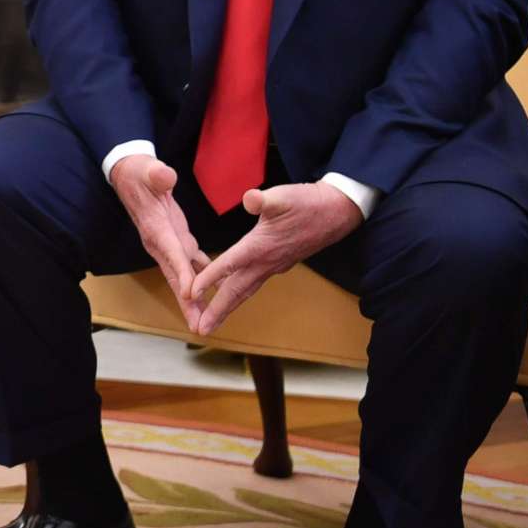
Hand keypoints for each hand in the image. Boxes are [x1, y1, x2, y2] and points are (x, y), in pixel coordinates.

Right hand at [109, 154, 205, 325]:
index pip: (171, 252)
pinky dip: (203, 276)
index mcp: (156, 227)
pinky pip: (191, 261)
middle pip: (175, 277)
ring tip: (206, 319)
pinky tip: (215, 287)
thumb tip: (165, 177)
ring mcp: (168, 242)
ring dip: (194, 298)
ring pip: (183, 276)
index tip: (190, 295)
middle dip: (187, 303)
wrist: (131, 174)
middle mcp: (160, 241)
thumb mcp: (148, 169)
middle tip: (198, 327)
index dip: (180, 273)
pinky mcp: (176, 237)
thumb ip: (158, 175)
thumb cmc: (139, 172)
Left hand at [186, 183, 365, 336]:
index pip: (229, 265)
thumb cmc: (309, 203)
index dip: (208, 278)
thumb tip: (249, 199)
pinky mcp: (278, 263)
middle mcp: (266, 262)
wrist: (337, 212)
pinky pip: (253, 284)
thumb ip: (264, 200)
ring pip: (245, 291)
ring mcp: (273, 265)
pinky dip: (238, 294)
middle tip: (199, 331)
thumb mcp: (284, 197)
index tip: (190, 294)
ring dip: (227, 308)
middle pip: (236, 291)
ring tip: (210, 324)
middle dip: (217, 312)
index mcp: (260, 246)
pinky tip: (230, 295)